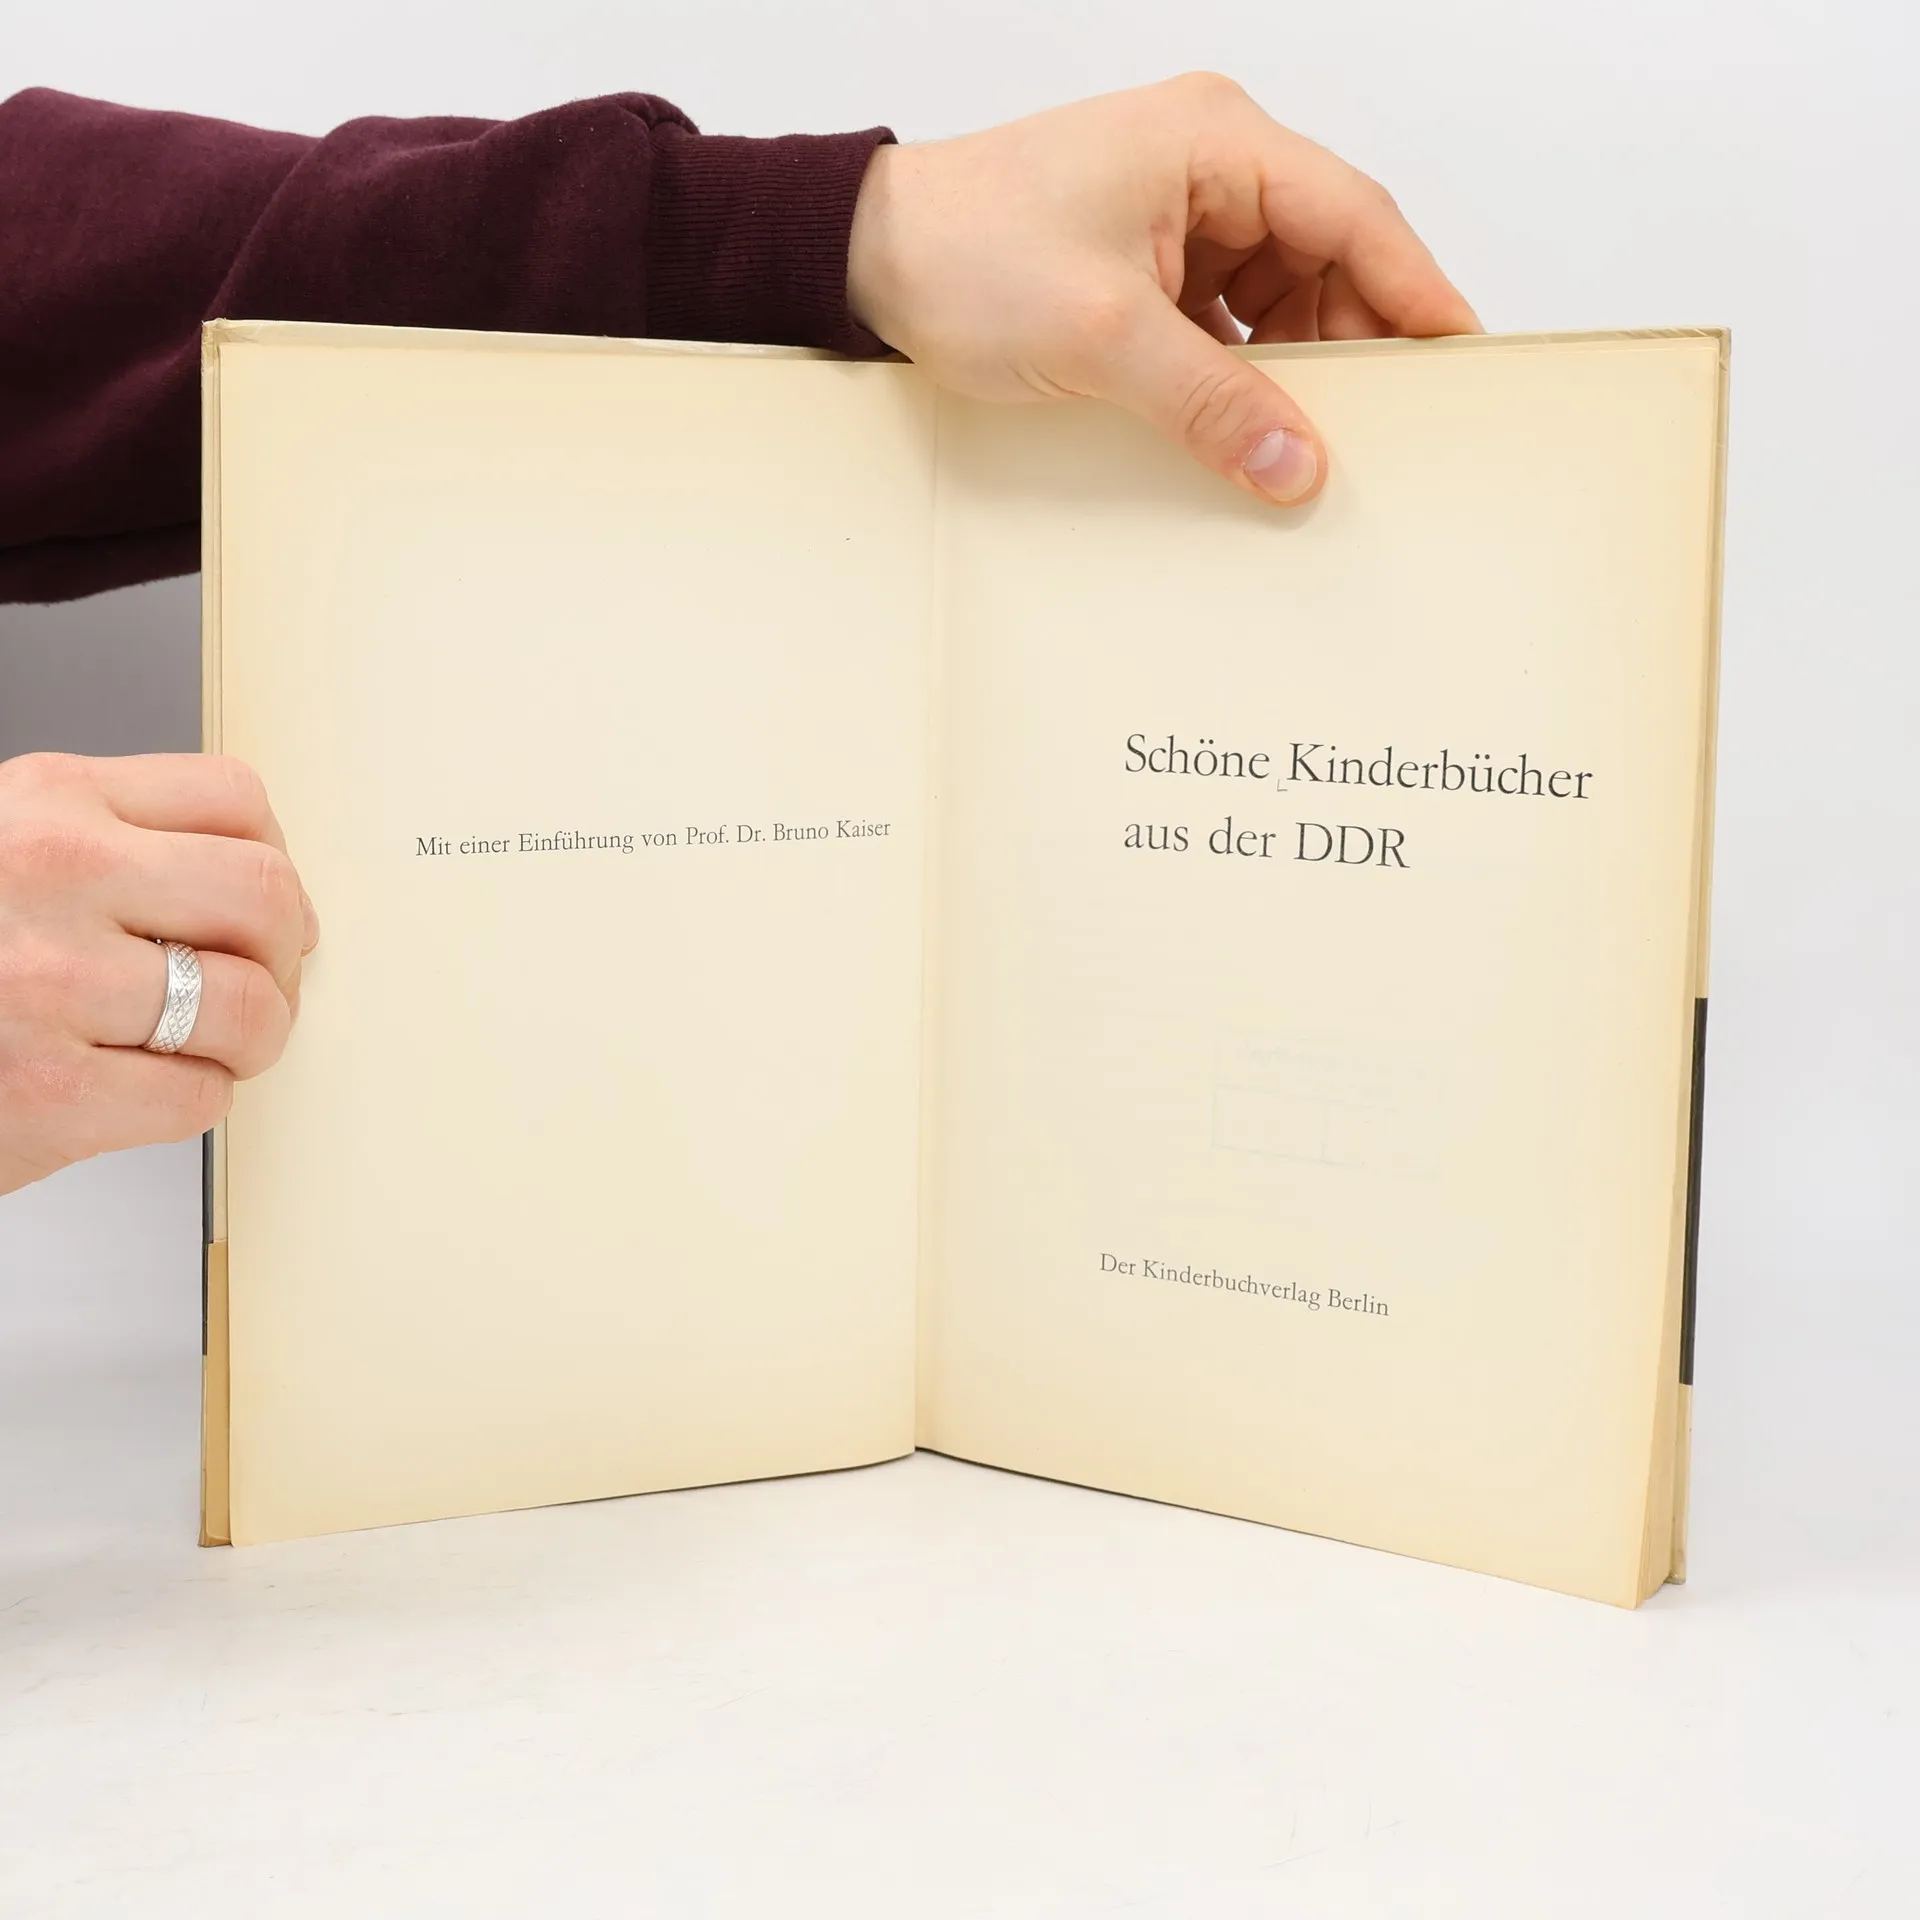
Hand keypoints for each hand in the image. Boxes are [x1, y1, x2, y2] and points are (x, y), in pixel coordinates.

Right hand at [0, 753, 317, 1194]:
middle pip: (268, 897)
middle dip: (284, 955)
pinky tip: (137, 1092)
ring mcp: (49, 986)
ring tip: (209, 1048)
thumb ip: (106, 846)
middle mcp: (53, 876)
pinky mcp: (48, 1096)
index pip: (235, 799)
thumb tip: (251, 887)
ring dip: (251, 1040)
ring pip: (252, 1007)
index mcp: (46, 802)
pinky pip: (199, 1097)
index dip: (275, 862)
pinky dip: (190, 1101)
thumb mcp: (0, 850)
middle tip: (260, 986)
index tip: (265, 908)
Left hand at [847, 73, 1478, 505]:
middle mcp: (1209, 162)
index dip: (1416, 295)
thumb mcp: (1102, 338)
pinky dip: (1244, 369)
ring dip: (1295, 364)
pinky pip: (1229, 315)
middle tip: (1383, 430)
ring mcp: (1179, 210)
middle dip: (1353, 343)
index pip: (1355, 217)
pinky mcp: (1150, 257)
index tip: (1462, 362)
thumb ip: (1210, 402)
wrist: (866, 257)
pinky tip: (1246, 423)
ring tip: (1306, 437)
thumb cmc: (964, 254)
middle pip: (1328, 256)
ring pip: (1282, 292)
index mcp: (1215, 142)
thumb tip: (1298, 463)